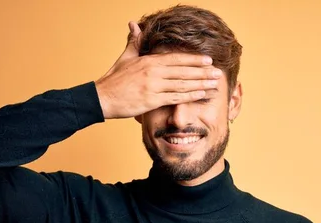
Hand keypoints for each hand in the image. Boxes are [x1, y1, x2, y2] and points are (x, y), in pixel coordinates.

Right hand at [95, 21, 222, 118]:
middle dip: (202, 72)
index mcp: (148, 61)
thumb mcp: (125, 58)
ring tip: (215, 84)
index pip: (176, 59)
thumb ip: (134, 42)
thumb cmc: (114, 80)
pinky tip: (201, 94)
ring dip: (201, 84)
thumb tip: (134, 25)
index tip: (207, 61)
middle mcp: (153, 72)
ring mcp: (153, 86)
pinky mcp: (151, 100)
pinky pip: (175, 97)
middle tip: (218, 73)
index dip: (193, 60)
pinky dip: (190, 96)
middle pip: (183, 71)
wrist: (102, 97)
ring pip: (182, 84)